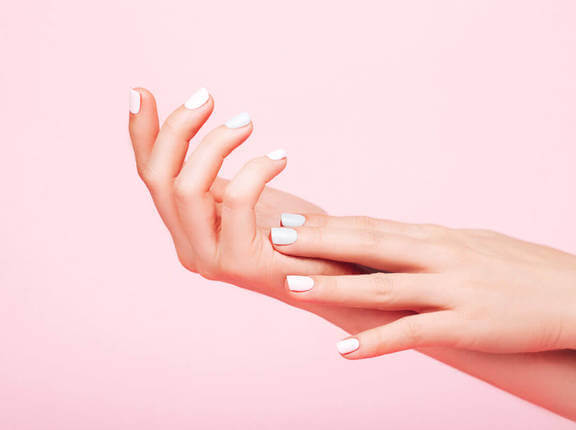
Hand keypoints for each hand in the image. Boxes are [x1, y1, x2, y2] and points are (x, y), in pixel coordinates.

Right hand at [128, 87, 357, 300]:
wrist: (334, 278)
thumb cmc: (296, 235)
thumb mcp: (249, 198)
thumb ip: (217, 180)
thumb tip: (196, 139)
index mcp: (186, 229)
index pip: (152, 177)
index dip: (141, 134)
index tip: (140, 91)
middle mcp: (188, 247)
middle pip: (158, 178)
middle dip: (177, 129)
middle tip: (207, 97)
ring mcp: (210, 259)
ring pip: (186, 188)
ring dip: (215, 143)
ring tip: (247, 122)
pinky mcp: (241, 264)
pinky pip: (237, 200)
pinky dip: (256, 168)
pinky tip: (281, 157)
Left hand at [270, 213, 575, 356]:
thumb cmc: (521, 270)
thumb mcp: (470, 246)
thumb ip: (430, 246)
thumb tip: (397, 241)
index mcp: (437, 237)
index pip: (373, 227)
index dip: (330, 225)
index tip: (294, 222)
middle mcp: (439, 255)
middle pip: (368, 246)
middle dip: (319, 243)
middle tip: (276, 239)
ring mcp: (451, 289)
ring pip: (381, 286)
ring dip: (333, 288)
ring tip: (292, 287)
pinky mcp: (464, 324)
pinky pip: (412, 333)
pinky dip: (376, 341)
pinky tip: (344, 351)